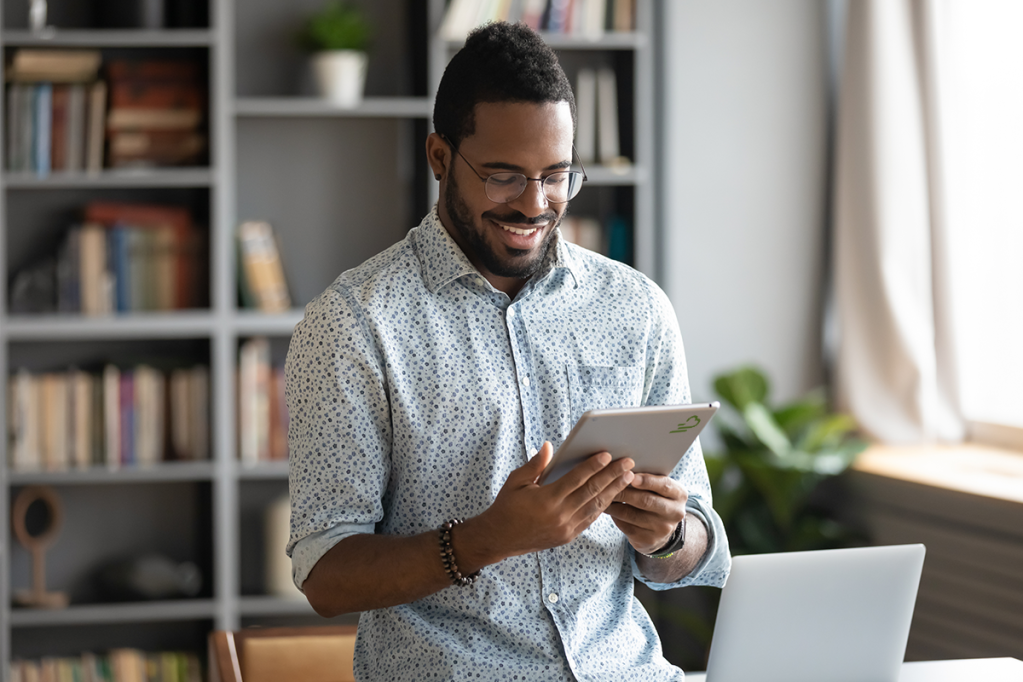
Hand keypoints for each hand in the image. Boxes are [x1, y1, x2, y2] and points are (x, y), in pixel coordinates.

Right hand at [472, 442, 635, 559]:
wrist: (499, 538)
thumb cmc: (507, 506)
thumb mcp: (516, 481)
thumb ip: (536, 464)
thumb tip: (549, 446)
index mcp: (546, 499)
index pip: (576, 479)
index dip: (593, 466)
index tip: (607, 455)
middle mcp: (559, 515)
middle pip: (592, 491)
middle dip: (612, 476)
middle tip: (628, 464)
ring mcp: (566, 528)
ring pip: (596, 507)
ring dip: (613, 491)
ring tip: (628, 478)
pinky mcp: (568, 536)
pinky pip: (590, 519)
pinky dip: (602, 506)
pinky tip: (612, 495)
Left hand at [604, 473, 687, 554]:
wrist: (662, 528)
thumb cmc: (656, 498)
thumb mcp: (660, 488)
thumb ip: (649, 478)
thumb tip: (624, 468)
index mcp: (680, 494)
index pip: (664, 485)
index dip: (646, 480)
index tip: (630, 475)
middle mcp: (675, 513)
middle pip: (646, 500)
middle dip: (624, 491)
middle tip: (608, 482)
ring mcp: (662, 529)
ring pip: (632, 515)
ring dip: (614, 504)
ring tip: (601, 494)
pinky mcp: (649, 540)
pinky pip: (626, 526)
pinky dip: (614, 516)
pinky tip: (605, 508)